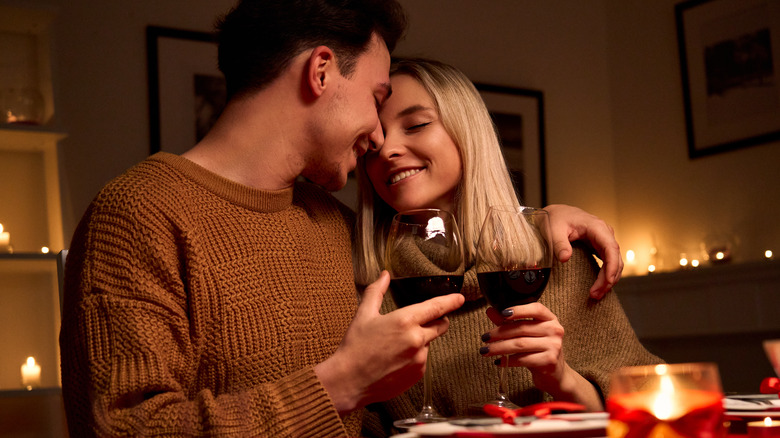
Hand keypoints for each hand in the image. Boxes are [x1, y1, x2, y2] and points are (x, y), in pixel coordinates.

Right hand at [315, 271, 464, 414]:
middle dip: (436, 321)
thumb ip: (376, 291)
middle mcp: (417, 339)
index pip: (436, 307)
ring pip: (428, 343)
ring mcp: (419, 358)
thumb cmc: (355, 346)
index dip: (450, 301)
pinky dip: (414, 357)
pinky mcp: (418, 374)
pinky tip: (395, 360)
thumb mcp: (364, 314)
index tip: (459, 298)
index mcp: (405, 320)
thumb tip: (385, 275)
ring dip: (420, 341)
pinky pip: (422, 360)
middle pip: (440, 326)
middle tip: (419, 323)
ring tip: (394, 347)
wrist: (349, 380)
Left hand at [481, 304, 565, 386]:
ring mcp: (554, 346)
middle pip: (522, 328)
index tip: (502, 313)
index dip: (519, 310)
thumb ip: (509, 322)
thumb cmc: (539, 351)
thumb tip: (490, 310)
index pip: (536, 309)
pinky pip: (523, 359)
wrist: (555, 375)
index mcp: (550, 319)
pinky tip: (499, 362)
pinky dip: (508, 361)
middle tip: (484, 337)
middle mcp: (555, 330)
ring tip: (485, 350)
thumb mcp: (526, 334)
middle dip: (499, 333)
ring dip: (499, 347)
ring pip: (520, 344)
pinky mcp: (549, 361)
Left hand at [543, 204, 621, 298]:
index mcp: (596, 227)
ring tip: (596, 294)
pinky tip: (599, 286)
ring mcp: (603, 240)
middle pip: (615, 258)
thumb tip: (565, 258)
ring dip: (608, 280)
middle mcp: (604, 233)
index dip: (612, 266)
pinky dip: (606, 275)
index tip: (608, 281)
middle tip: (596, 294)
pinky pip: (608, 262)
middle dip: (609, 278)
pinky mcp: (600, 247)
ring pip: (614, 262)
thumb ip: (559, 243)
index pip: (611, 248)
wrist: (555, 213)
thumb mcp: (554, 229)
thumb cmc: (555, 218)